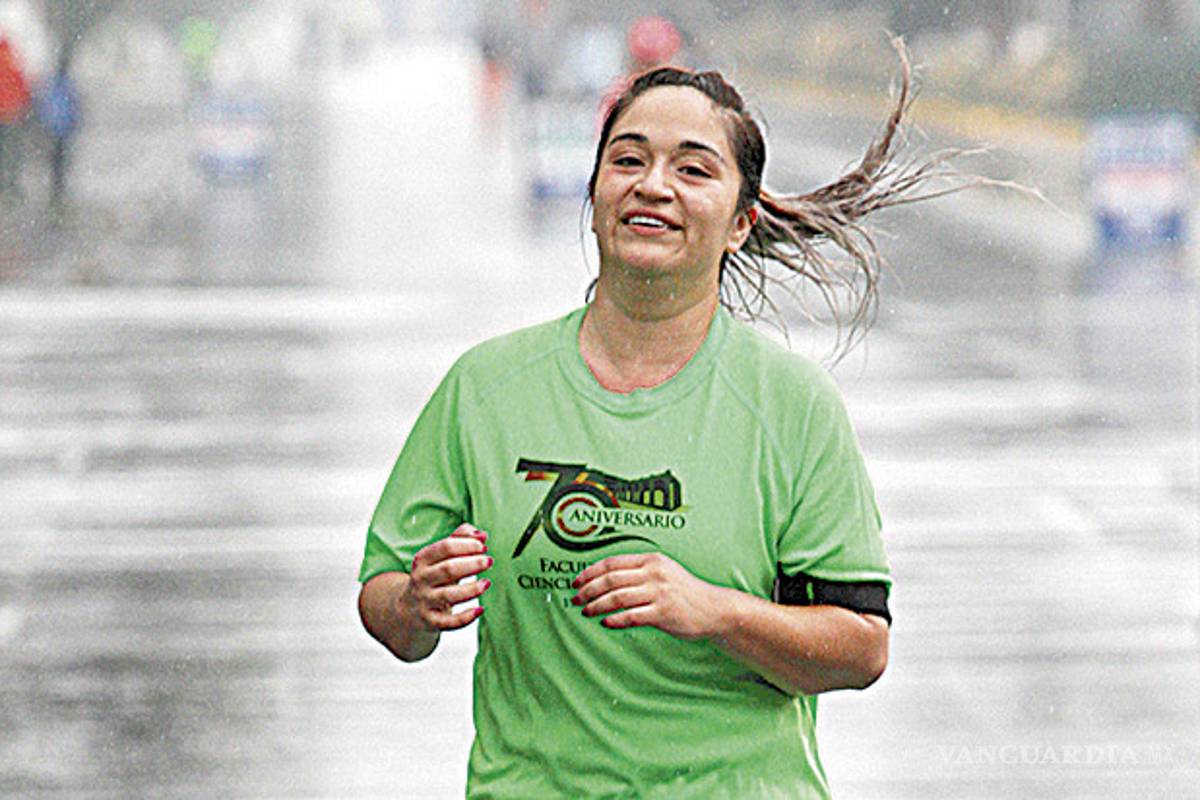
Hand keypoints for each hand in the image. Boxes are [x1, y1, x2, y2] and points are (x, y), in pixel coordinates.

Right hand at [401, 523, 492, 632]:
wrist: (409, 609)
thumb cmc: (433, 577)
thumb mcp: (440, 557)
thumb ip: (459, 539)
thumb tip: (481, 534)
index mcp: (422, 560)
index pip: (445, 547)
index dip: (467, 545)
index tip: (483, 546)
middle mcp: (421, 579)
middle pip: (448, 569)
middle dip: (472, 564)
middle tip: (489, 561)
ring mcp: (424, 601)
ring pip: (449, 596)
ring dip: (471, 589)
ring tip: (487, 583)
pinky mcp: (430, 621)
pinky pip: (449, 622)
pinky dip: (466, 617)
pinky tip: (480, 609)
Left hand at [571, 553, 724, 639]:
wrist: (713, 608)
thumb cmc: (684, 592)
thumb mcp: (663, 571)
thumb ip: (637, 572)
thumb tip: (604, 580)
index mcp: (651, 560)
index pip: (612, 563)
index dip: (590, 572)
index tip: (576, 582)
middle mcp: (653, 573)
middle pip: (610, 580)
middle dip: (587, 590)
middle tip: (575, 599)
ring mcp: (659, 593)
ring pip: (617, 598)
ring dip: (596, 605)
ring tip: (586, 612)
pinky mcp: (663, 613)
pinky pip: (631, 616)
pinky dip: (615, 620)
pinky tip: (605, 623)